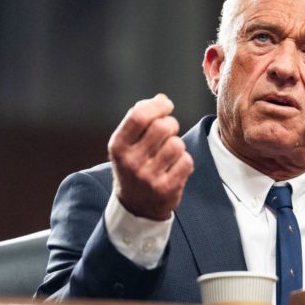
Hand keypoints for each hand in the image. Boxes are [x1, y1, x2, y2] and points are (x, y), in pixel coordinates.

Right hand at [107, 94, 193, 220]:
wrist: (136, 206)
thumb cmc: (134, 164)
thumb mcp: (128, 142)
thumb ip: (140, 119)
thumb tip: (161, 99)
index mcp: (118, 146)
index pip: (139, 116)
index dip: (158, 106)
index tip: (166, 105)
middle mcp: (130, 162)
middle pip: (163, 127)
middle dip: (171, 124)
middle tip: (169, 131)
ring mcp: (148, 177)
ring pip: (177, 144)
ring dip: (178, 145)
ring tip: (169, 153)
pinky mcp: (166, 188)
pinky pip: (186, 161)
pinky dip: (184, 161)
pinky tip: (174, 167)